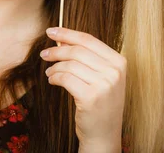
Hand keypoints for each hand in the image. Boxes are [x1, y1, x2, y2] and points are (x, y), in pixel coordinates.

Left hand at [41, 27, 125, 152]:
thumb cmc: (101, 103)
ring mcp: (104, 84)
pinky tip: (52, 80)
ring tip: (49, 72)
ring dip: (54, 67)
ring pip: (70, 64)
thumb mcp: (103, 77)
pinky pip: (65, 78)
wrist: (104, 133)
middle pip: (78, 51)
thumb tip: (62, 40)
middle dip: (57, 50)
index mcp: (119, 61)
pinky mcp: (90, 97)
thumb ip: (88, 58)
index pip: (89, 40)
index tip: (51, 31)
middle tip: (44, 54)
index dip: (68, 33)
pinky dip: (55, 77)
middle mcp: (114, 71)